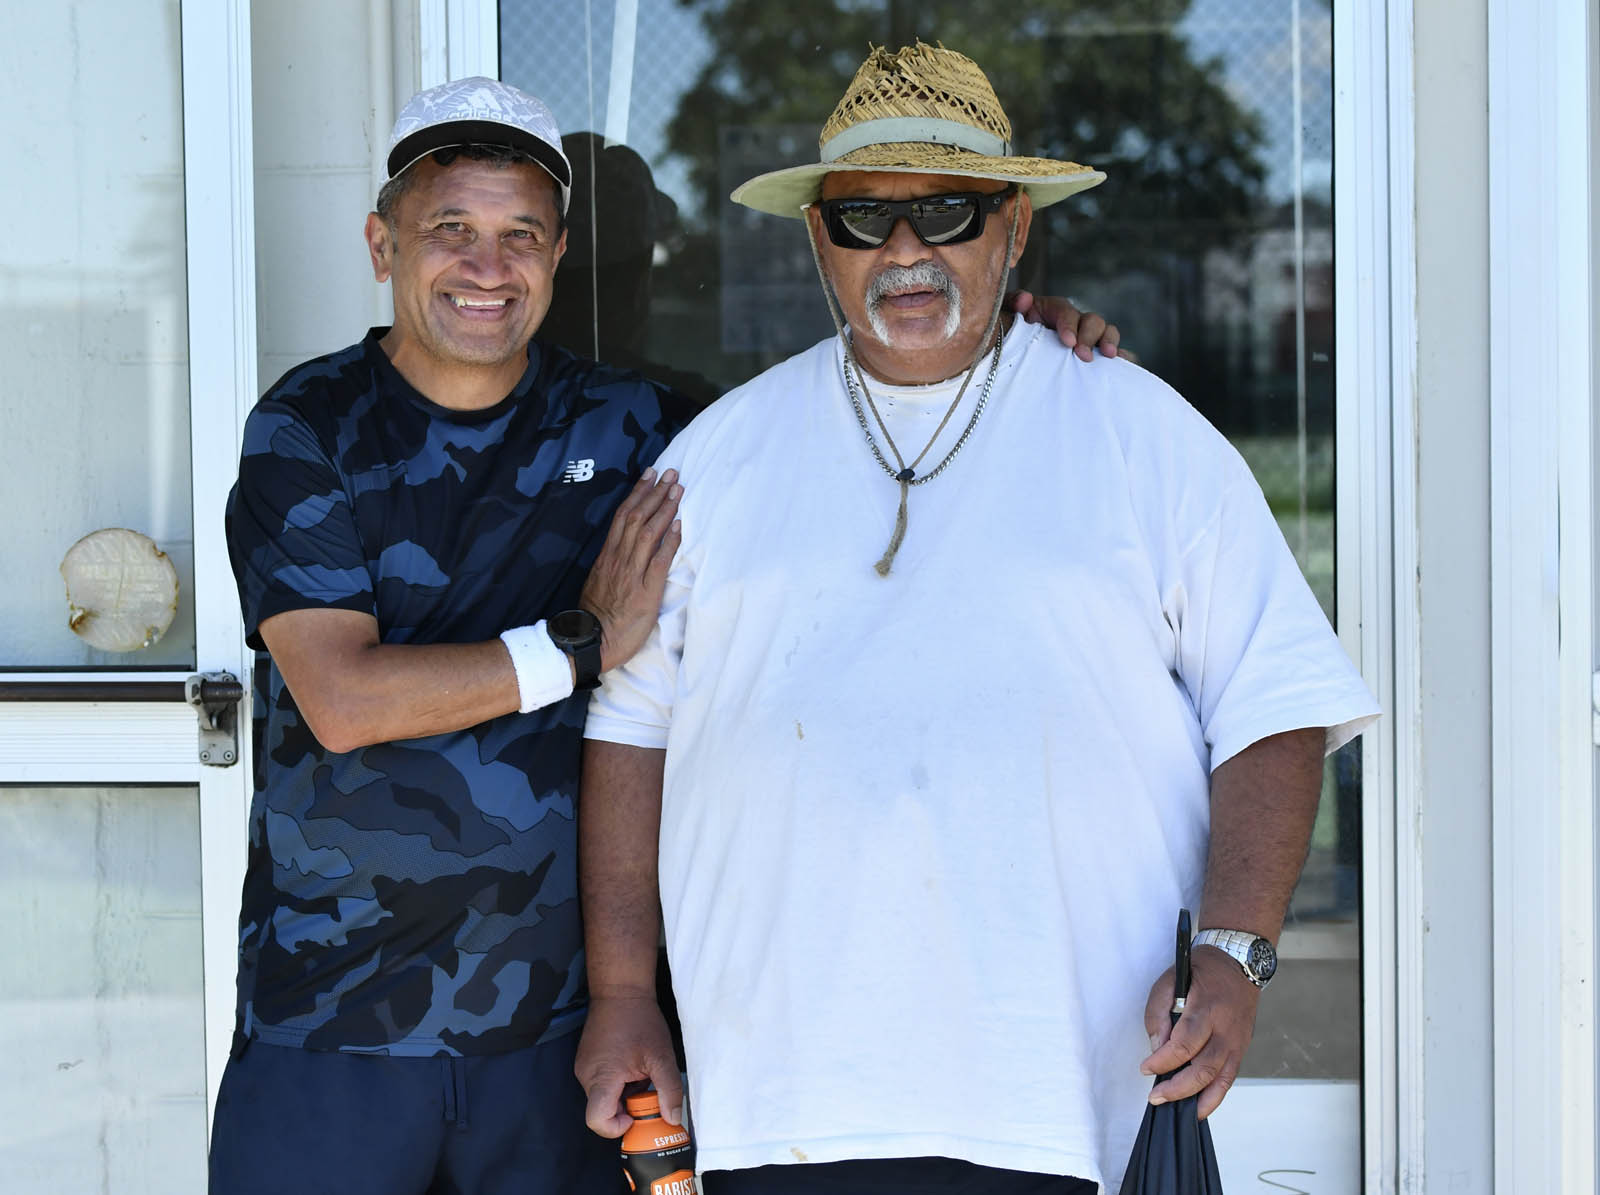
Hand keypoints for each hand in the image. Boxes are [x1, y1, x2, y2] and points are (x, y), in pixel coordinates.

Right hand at [575, 993, 684, 1136]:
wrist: (620, 990)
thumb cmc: (640, 1020)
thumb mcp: (662, 1056)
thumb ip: (669, 1090)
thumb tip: (673, 1119)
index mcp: (602, 1077)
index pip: (597, 1121)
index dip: (617, 1127)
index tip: (636, 1114)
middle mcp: (586, 1076)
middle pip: (602, 1110)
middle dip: (626, 1108)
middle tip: (646, 1087)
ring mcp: (583, 1068)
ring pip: (602, 1098)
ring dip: (623, 1094)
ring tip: (640, 1071)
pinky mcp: (585, 1060)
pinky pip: (600, 1084)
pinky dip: (617, 1083)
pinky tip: (631, 1064)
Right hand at [580, 468, 682, 673]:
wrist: (592, 642)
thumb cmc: (598, 617)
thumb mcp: (600, 583)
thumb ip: (612, 565)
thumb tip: (623, 550)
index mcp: (607, 556)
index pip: (623, 517)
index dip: (638, 494)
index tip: (650, 475)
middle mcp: (618, 559)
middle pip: (636, 517)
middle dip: (654, 492)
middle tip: (670, 472)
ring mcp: (631, 574)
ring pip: (647, 533)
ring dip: (664, 509)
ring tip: (678, 489)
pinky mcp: (645, 591)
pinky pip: (658, 560)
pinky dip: (669, 541)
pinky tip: (679, 525)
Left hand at [1006, 290, 1124, 361]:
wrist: (1013, 358)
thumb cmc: (1011, 337)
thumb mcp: (1006, 319)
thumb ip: (1011, 305)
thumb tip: (1025, 299)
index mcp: (1053, 312)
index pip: (1066, 312)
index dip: (1069, 325)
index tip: (1068, 342)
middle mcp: (1075, 322)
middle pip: (1092, 320)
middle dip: (1090, 336)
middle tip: (1083, 355)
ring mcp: (1088, 339)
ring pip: (1108, 332)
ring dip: (1110, 341)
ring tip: (1110, 356)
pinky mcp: (1097, 356)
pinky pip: (1118, 354)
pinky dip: (1125, 357)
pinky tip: (1125, 365)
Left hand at [1139, 946, 1261, 1118]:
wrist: (1239, 963)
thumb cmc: (1201, 971)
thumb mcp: (1171, 979)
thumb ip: (1159, 1011)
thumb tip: (1157, 1046)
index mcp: (1207, 1008)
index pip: (1184, 1043)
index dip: (1163, 1061)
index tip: (1145, 1068)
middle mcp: (1226, 1029)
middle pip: (1203, 1068)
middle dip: (1176, 1088)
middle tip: (1155, 1096)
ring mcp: (1237, 1042)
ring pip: (1218, 1079)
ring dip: (1194, 1098)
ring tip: (1172, 1108)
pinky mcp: (1241, 1049)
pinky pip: (1229, 1080)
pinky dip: (1214, 1098)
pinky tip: (1198, 1109)